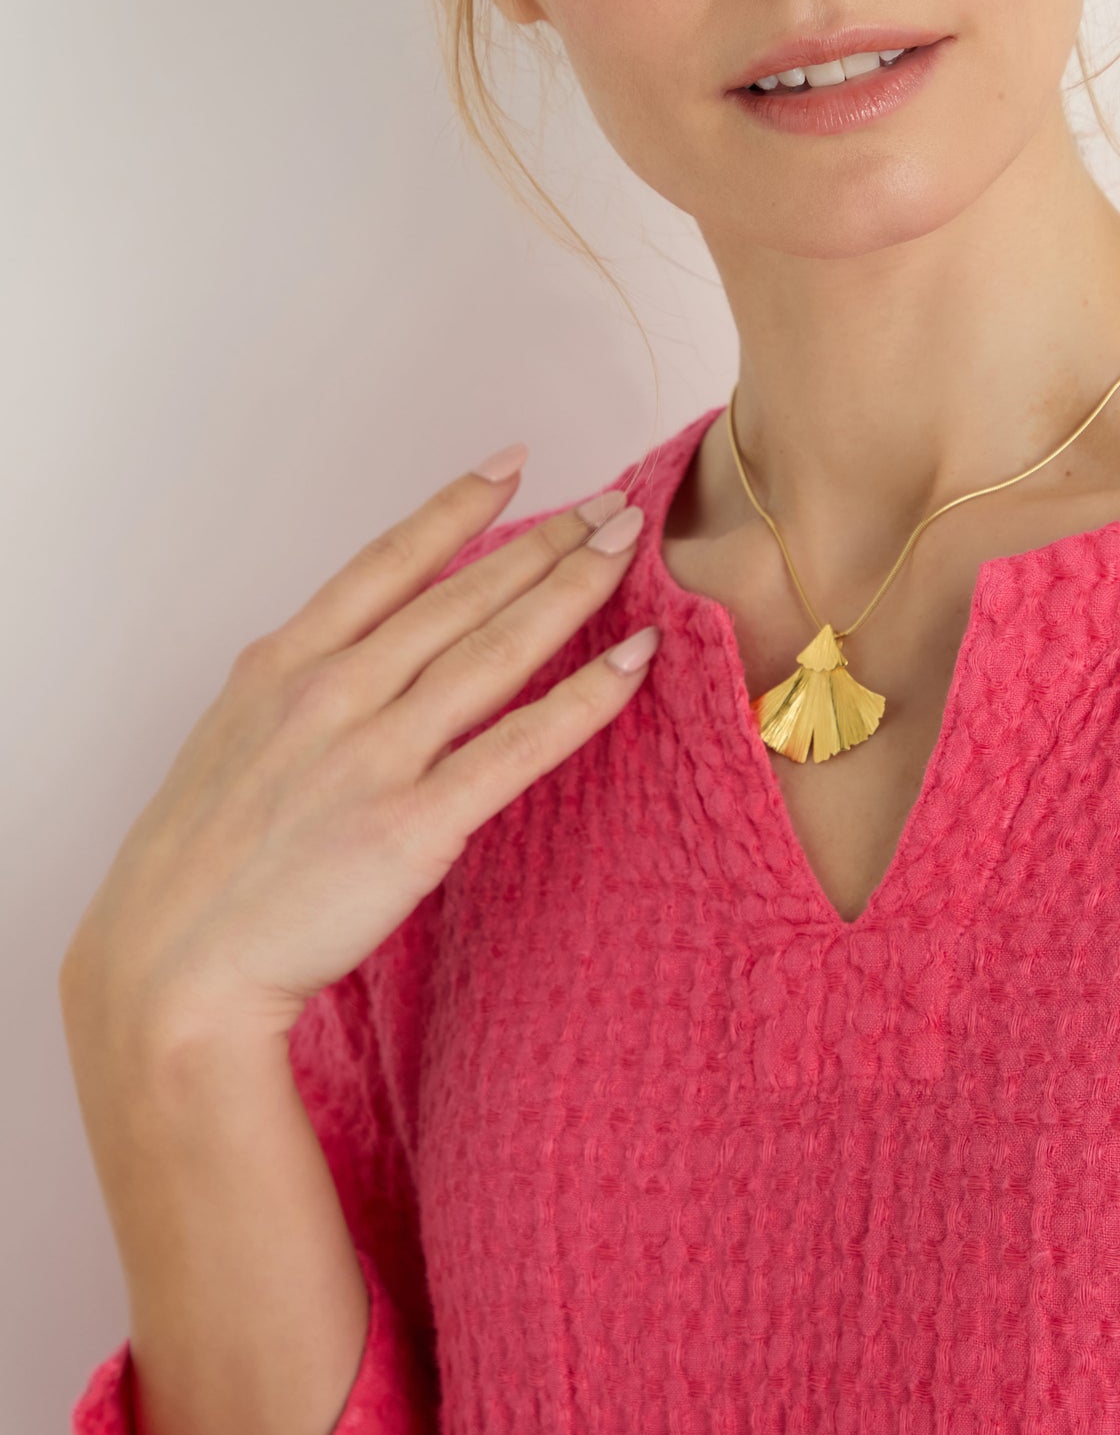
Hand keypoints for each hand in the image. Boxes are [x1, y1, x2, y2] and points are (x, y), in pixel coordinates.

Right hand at [58, 455, 656, 1049]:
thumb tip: (352, 654)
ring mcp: (375, 755)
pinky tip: (632, 661)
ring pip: (496, 649)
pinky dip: (584, 698)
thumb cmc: (195, 868)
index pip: (388, 562)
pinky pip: (519, 746)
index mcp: (282, 663)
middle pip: (461, 596)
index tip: (512, 463)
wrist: (171, 971)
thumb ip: (294, 687)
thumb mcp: (229, 739)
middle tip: (612, 505)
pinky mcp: (415, 825)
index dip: (456, 506)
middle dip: (545, 541)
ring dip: (572, 591)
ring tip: (628, 549)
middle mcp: (333, 691)